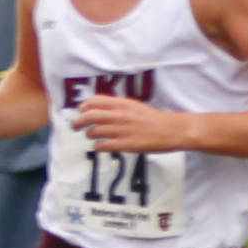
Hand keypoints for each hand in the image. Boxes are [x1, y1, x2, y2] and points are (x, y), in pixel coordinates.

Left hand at [68, 95, 190, 154]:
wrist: (173, 130)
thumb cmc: (154, 118)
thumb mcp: (135, 106)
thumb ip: (117, 107)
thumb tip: (98, 109)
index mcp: (122, 104)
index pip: (95, 101)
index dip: (84, 106)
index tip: (81, 111)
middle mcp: (120, 115)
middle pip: (89, 116)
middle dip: (78, 122)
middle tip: (75, 127)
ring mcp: (122, 130)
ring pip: (93, 132)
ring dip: (89, 135)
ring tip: (92, 137)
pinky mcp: (126, 144)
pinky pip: (103, 146)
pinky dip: (97, 146)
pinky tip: (100, 146)